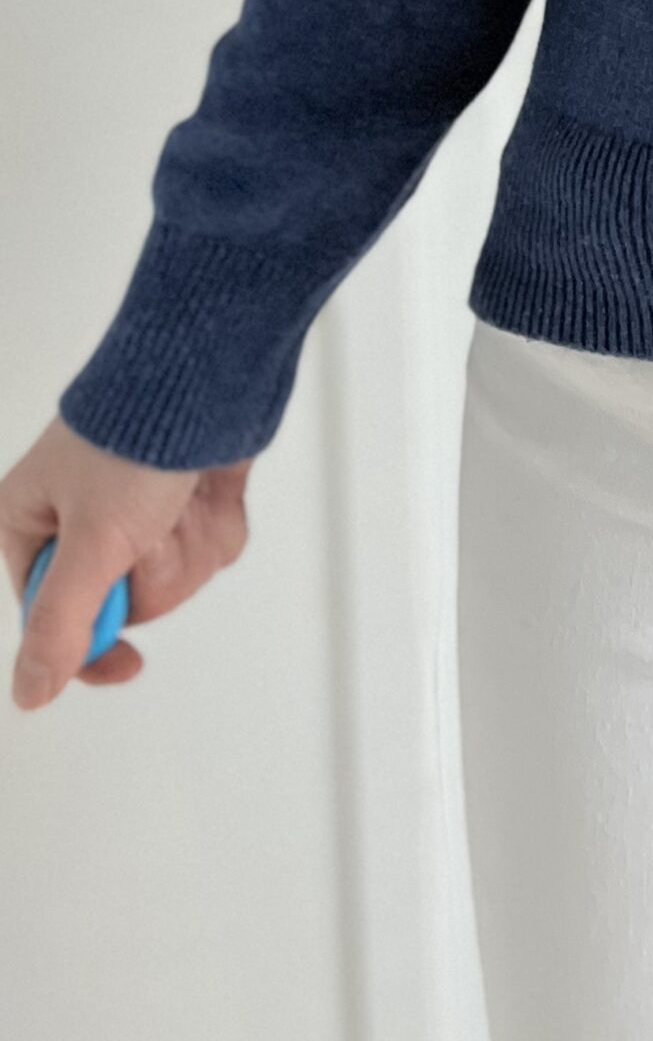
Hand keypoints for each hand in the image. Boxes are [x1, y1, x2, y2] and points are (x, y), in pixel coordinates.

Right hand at [2, 417, 251, 709]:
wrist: (211, 364)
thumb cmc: (138, 435)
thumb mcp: (92, 541)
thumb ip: (61, 623)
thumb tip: (32, 692)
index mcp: (30, 522)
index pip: (52, 619)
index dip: (92, 646)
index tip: (128, 664)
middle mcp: (80, 516)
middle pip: (124, 599)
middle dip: (155, 570)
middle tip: (154, 530)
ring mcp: (139, 504)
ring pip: (175, 570)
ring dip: (190, 542)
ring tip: (184, 500)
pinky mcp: (189, 491)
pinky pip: (208, 539)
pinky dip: (218, 519)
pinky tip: (211, 488)